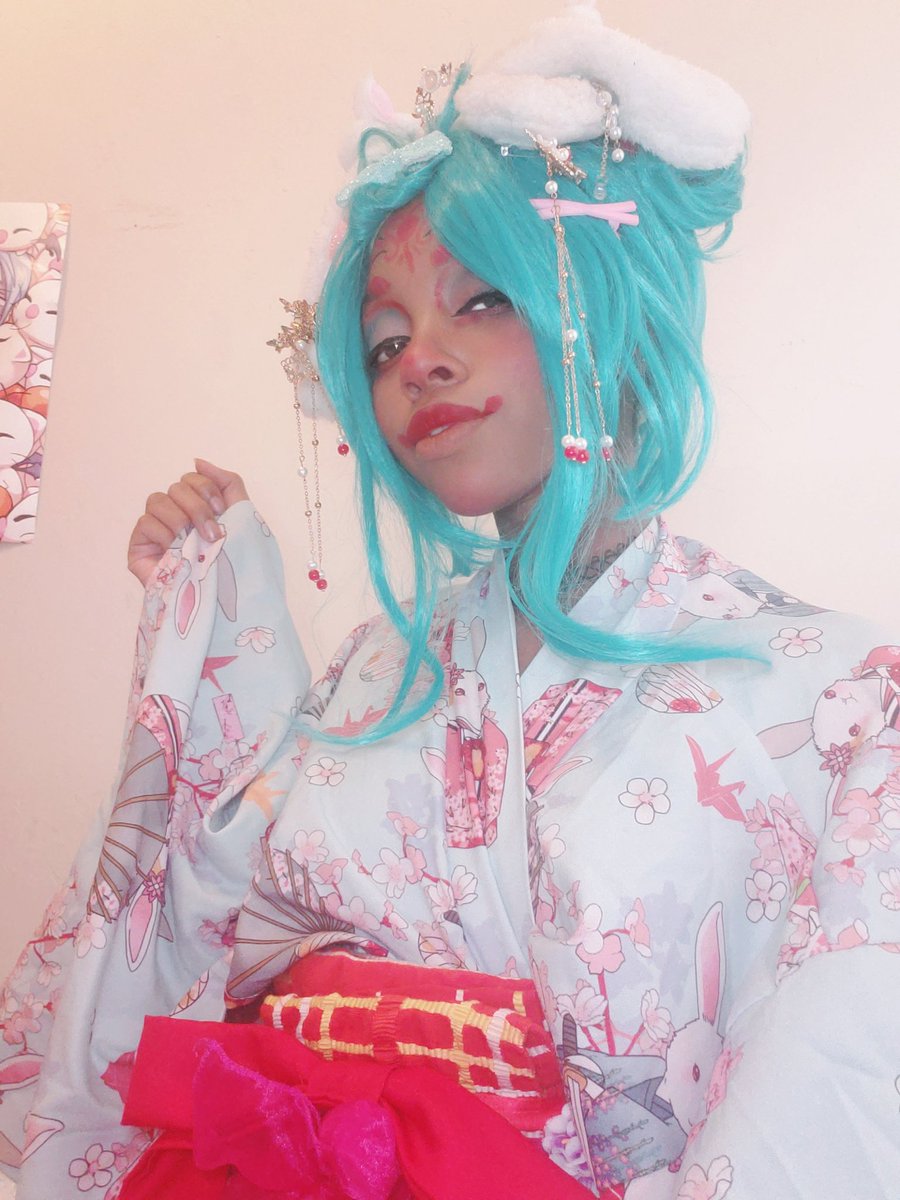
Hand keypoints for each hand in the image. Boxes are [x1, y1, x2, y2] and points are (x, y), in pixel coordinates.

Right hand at [127, 459, 248, 586]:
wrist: (226, 603)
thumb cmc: (234, 564)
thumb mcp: (241, 517)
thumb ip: (227, 483)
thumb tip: (198, 460)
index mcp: (196, 507)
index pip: (192, 479)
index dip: (206, 489)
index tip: (222, 511)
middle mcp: (175, 516)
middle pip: (176, 487)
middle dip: (197, 507)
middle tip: (212, 532)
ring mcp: (156, 532)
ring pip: (157, 500)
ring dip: (180, 518)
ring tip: (193, 541)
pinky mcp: (140, 549)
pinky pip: (144, 523)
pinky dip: (162, 532)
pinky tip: (175, 549)